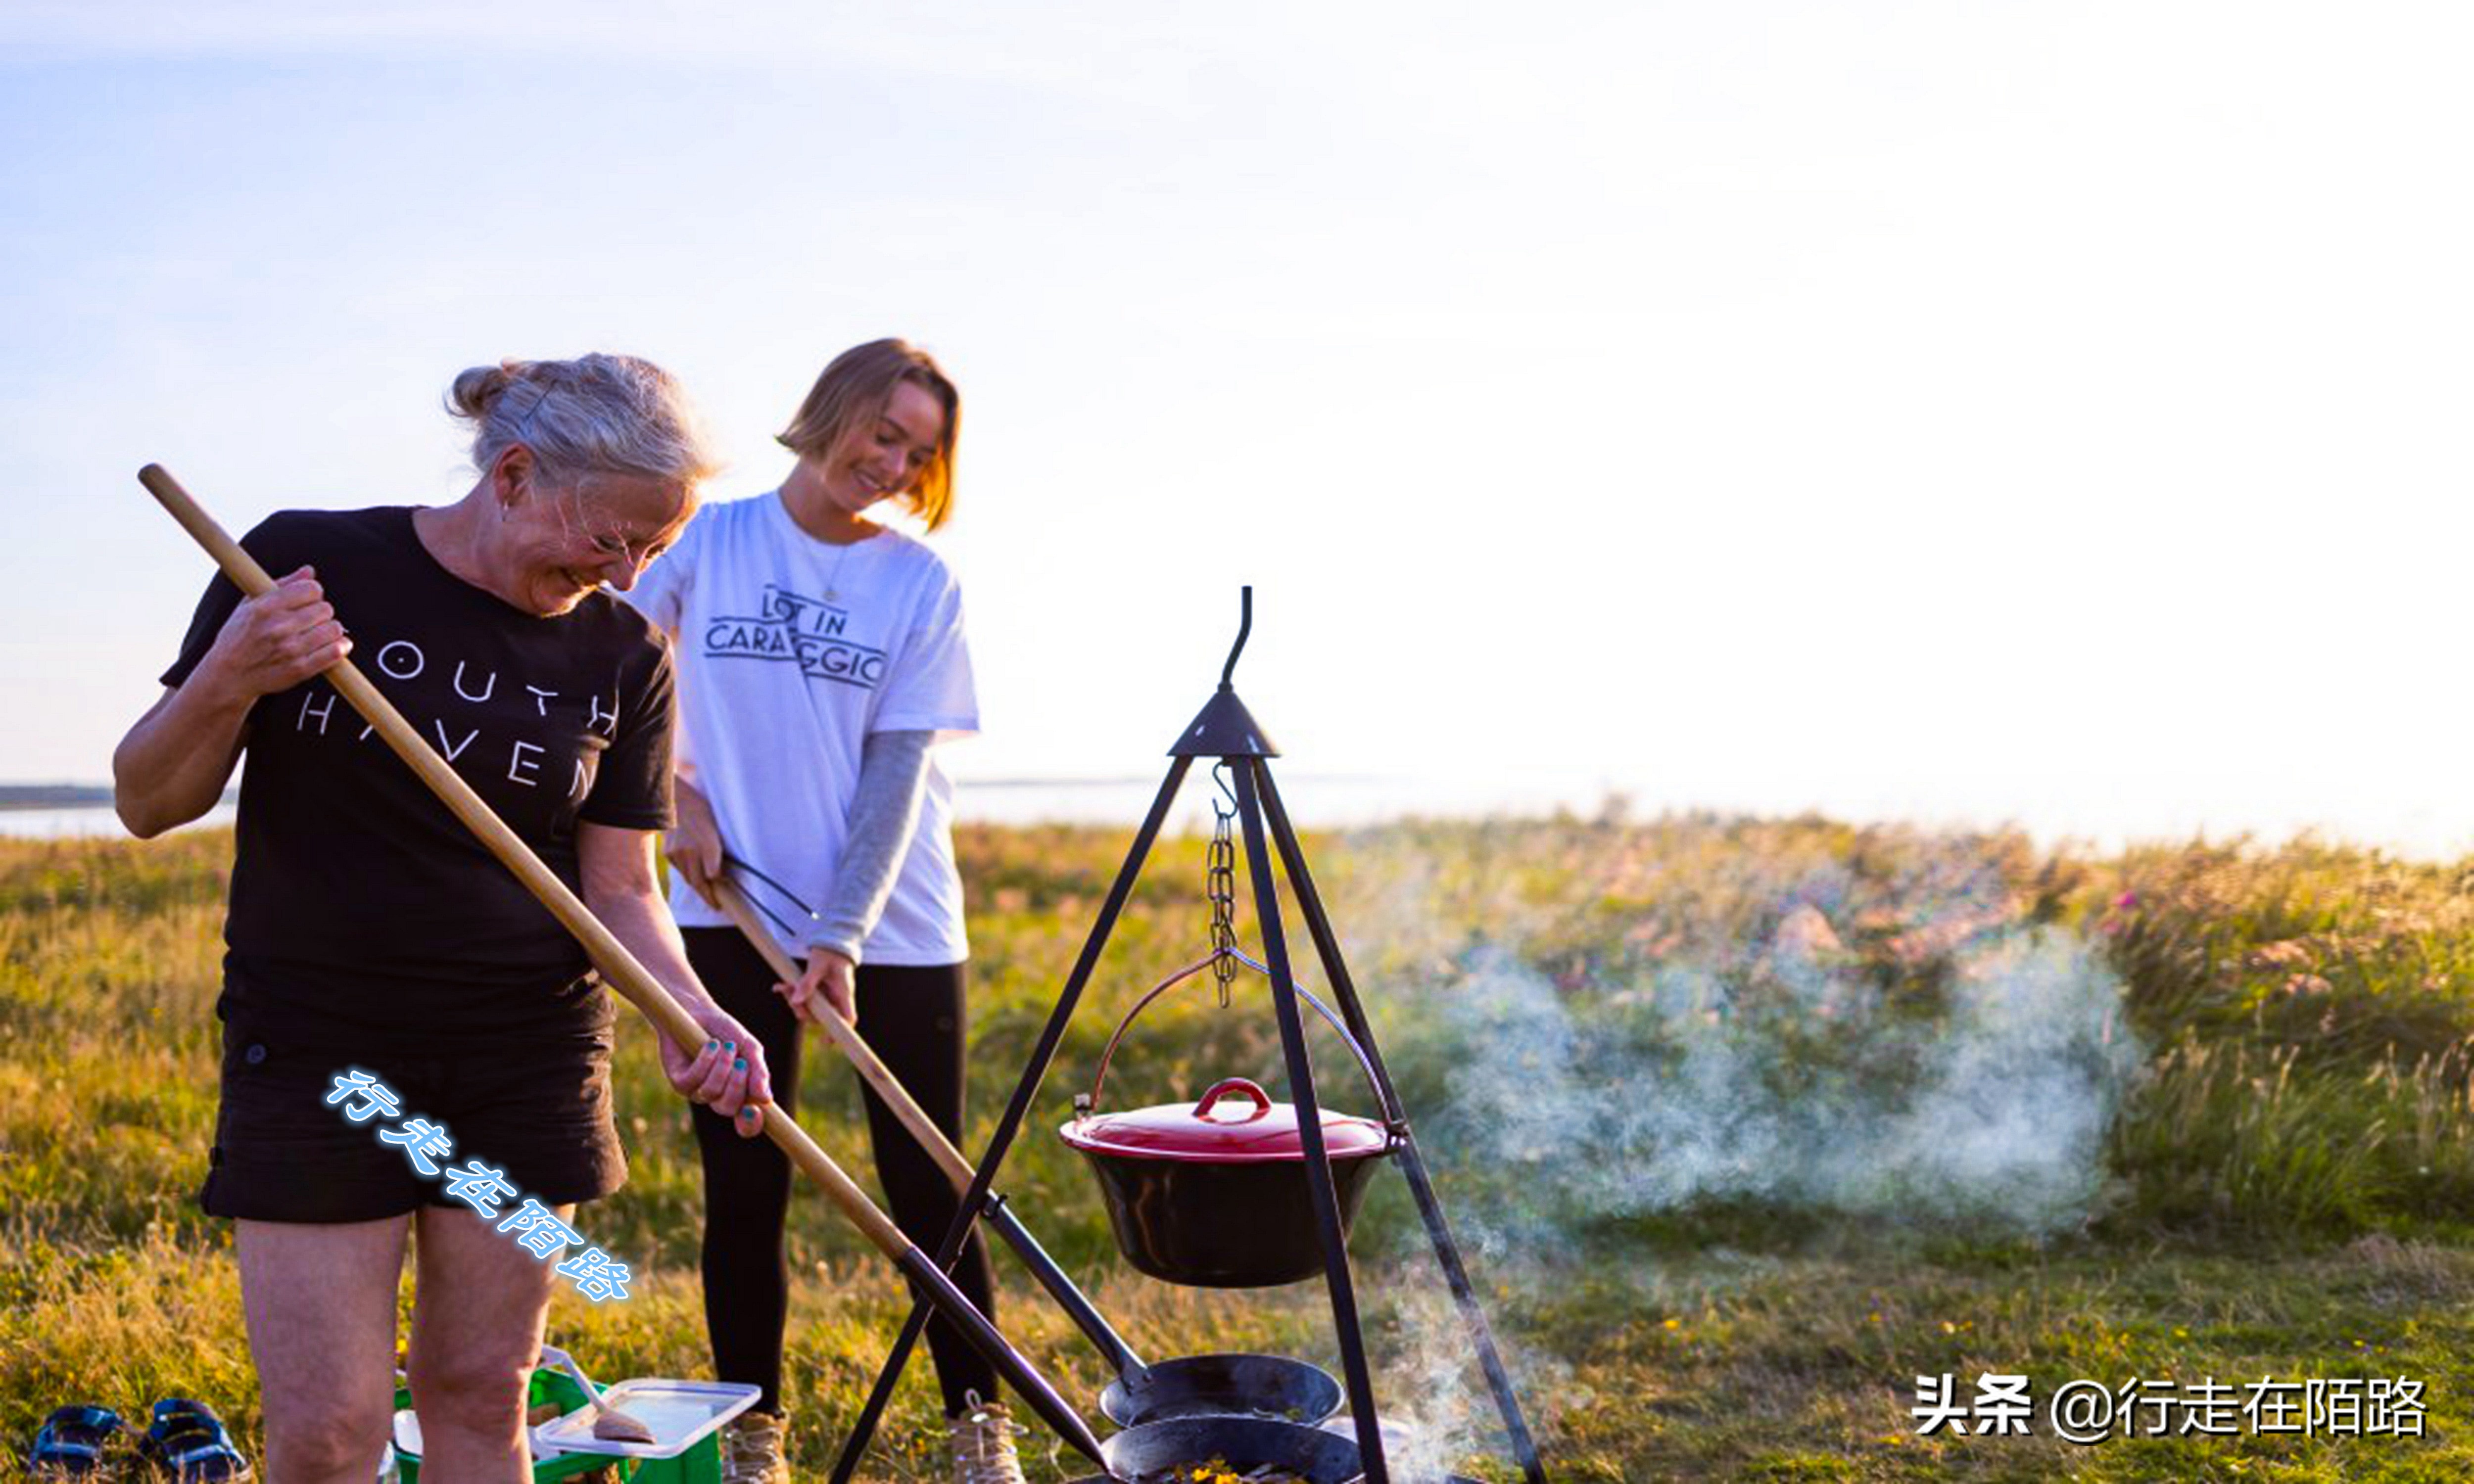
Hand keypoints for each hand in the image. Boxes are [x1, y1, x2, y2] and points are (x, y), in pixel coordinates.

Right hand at [193, 566, 350, 703]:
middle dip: (321, 612)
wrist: (228, 676)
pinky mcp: (300, 669)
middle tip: (311, 619)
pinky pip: (335, 653)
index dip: (313, 593)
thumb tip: (309, 571)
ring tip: (320, 633)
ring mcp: (290, 649)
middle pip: (325, 608)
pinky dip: (340, 647)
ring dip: (331, 630)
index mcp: (265, 607)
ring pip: (334, 629)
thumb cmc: (238, 638)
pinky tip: (334, 645)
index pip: (311, 589)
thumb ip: (282, 585)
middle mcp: (279, 627)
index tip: (309, 599)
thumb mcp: (249, 605)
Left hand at [658, 1004, 773, 1138]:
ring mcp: (697, 1091)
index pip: (746, 1123)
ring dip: (721, 1067)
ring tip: (724, 1045)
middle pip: (729, 1109)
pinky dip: (705, 1061)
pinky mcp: (679, 1082)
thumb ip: (759, 1072)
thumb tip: (766, 1099)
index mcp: (739, 1094)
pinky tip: (711, 1045)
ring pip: (711, 1093)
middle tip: (740, 1062)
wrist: (698, 1012)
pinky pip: (693, 1081)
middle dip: (737, 1085)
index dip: (751, 1124)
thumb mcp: (750, 1049)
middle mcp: (717, 1097)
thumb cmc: (726, 1032)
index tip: (756, 1110)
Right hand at [663, 776, 724, 907]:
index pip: (712, 876)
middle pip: (698, 882)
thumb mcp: (718, 832)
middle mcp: (692, 850)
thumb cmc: (705, 816)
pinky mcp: (668, 853)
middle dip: (707, 895)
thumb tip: (720, 878)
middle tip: (714, 903)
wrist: (680, 802)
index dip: (715, 891)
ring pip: (688, 878)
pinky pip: (680, 870)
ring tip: (706, 891)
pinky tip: (693, 869)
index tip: (720, 901)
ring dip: (697, 884)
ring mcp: (677, 852)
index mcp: (708, 843)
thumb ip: (718, 855)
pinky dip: (687, 872)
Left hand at [780, 948, 856, 1026]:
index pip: (848, 1018)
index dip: (840, 1032)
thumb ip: (807, 983)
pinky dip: (793, 994)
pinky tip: (781, 986)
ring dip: (795, 1001)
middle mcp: (837, 998)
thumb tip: (795, 1001)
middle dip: (803, 1011)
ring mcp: (828, 997)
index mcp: (844, 993)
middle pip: (822, 1017)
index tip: (827, 1042)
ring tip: (783, 987)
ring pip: (811, 1009)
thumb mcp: (817, 966)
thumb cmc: (829, 953)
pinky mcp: (820, 993)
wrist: (831, 943)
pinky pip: (806, 1000)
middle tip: (789, 998)